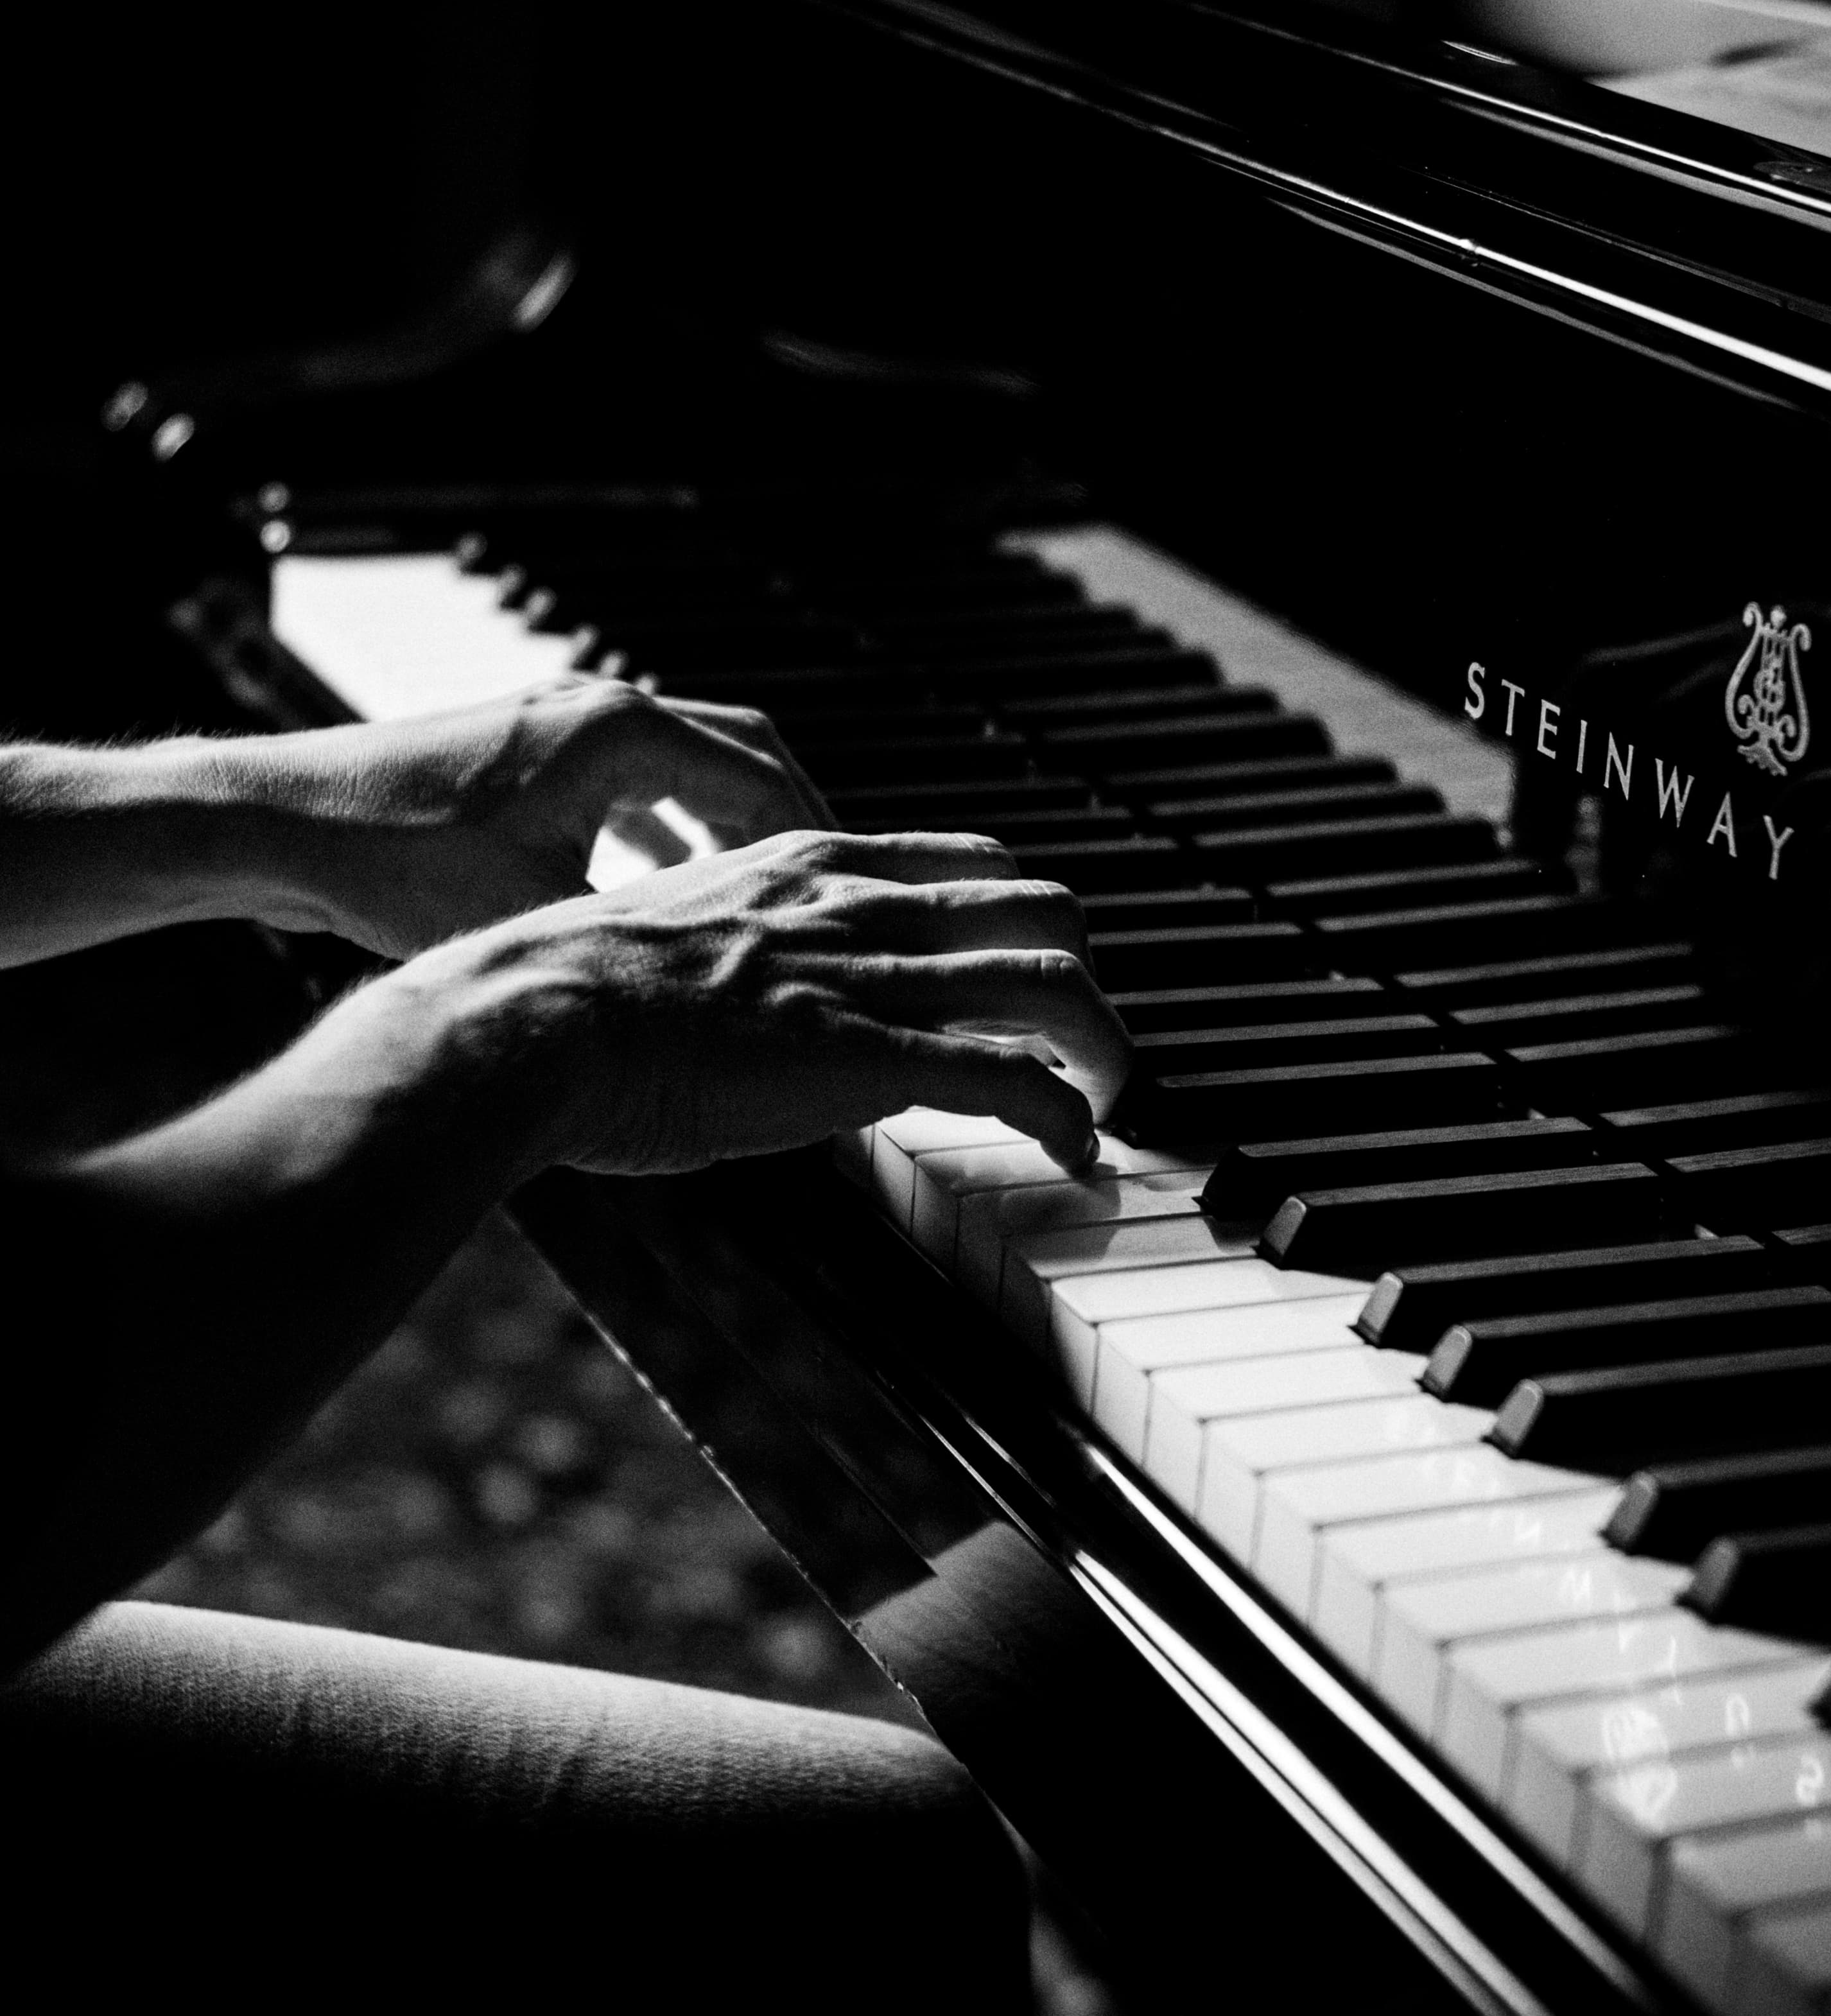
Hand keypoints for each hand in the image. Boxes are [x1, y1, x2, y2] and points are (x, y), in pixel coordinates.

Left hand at [246, 677, 834, 957]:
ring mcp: (562, 718)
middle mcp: (600, 706)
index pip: (763, 775)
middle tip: (832, 884)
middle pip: (744, 746)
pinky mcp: (529, 744)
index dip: (818, 840)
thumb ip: (643, 938)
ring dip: (733, 815)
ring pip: (689, 756)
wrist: (279, 825)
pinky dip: (672, 817)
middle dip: (792, 816)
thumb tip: (723, 990)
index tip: (853, 895)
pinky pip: (636, 772)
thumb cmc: (395, 866)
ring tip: (770, 888)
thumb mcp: (541, 917)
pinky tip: (674, 879)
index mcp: (621, 732)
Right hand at [424, 828, 1131, 1173]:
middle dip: (1084, 973)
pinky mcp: (867, 1056)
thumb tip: (762, 1003)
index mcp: (814, 866)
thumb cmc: (576, 993)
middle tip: (1083, 1039)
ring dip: (1104, 1047)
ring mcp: (870, 976)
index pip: (969, 862)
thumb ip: (748, 953)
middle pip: (1042, 908)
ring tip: (1110, 1098)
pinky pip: (1011, 1079)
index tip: (1031, 967)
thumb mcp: (680, 933)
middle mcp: (861, 906)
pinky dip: (1065, 1117)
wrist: (534, 1016)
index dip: (1023, 916)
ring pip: (1053, 983)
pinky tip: (1074, 1153)